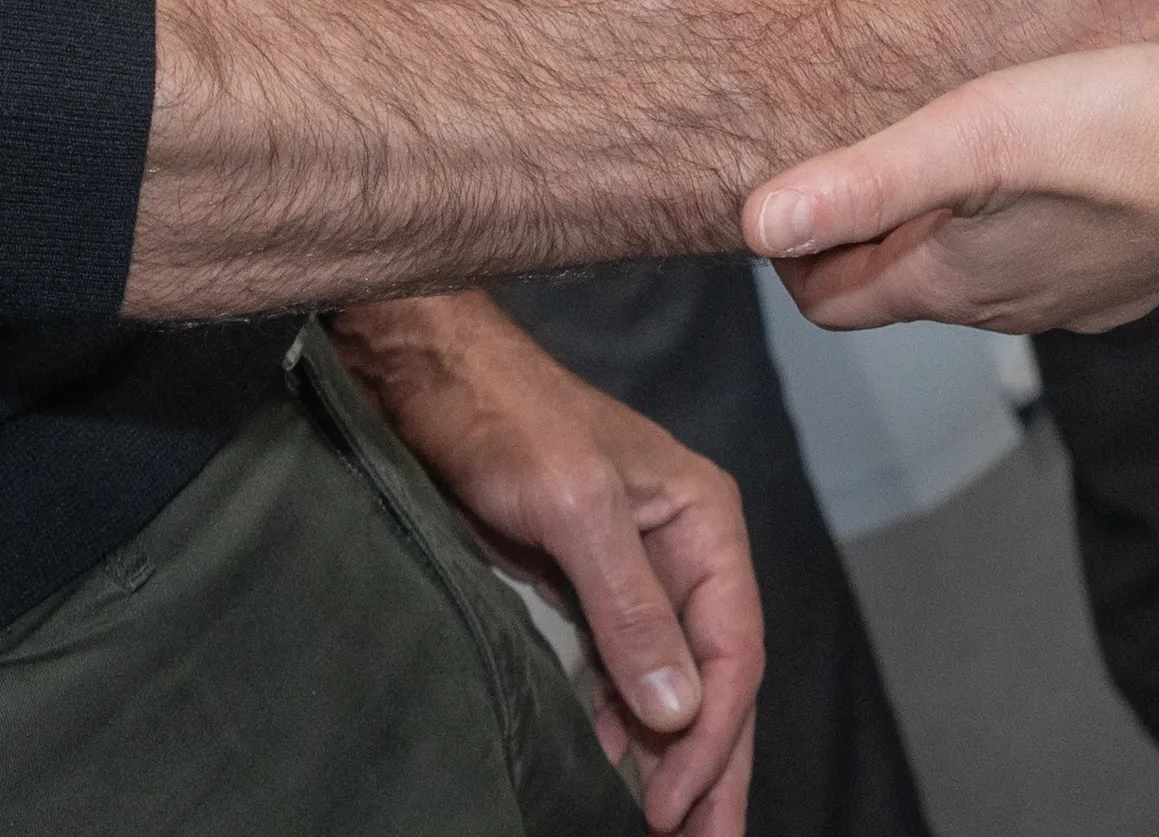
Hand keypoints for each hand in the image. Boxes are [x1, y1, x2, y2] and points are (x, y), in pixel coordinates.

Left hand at [336, 294, 759, 836]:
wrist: (426, 368)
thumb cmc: (502, 413)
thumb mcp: (573, 505)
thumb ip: (629, 607)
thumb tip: (677, 709)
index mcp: (702, 522)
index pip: (733, 653)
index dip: (709, 741)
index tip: (670, 811)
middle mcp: (681, 548)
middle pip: (716, 678)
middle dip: (712, 769)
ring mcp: (633, 567)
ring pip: (671, 681)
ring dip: (670, 757)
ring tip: (664, 828)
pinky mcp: (581, 580)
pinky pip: (623, 667)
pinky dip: (625, 723)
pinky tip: (614, 765)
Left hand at [745, 42, 1158, 335]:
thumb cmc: (1135, 133)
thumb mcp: (972, 135)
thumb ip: (859, 183)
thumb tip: (753, 226)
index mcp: (957, 283)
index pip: (831, 303)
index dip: (796, 245)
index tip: (791, 176)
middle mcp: (1013, 305)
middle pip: (898, 282)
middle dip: (863, 224)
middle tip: (853, 138)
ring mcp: (1079, 291)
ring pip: (972, 265)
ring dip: (942, 212)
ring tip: (945, 129)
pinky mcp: (1132, 263)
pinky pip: (1042, 246)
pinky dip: (1016, 208)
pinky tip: (1045, 145)